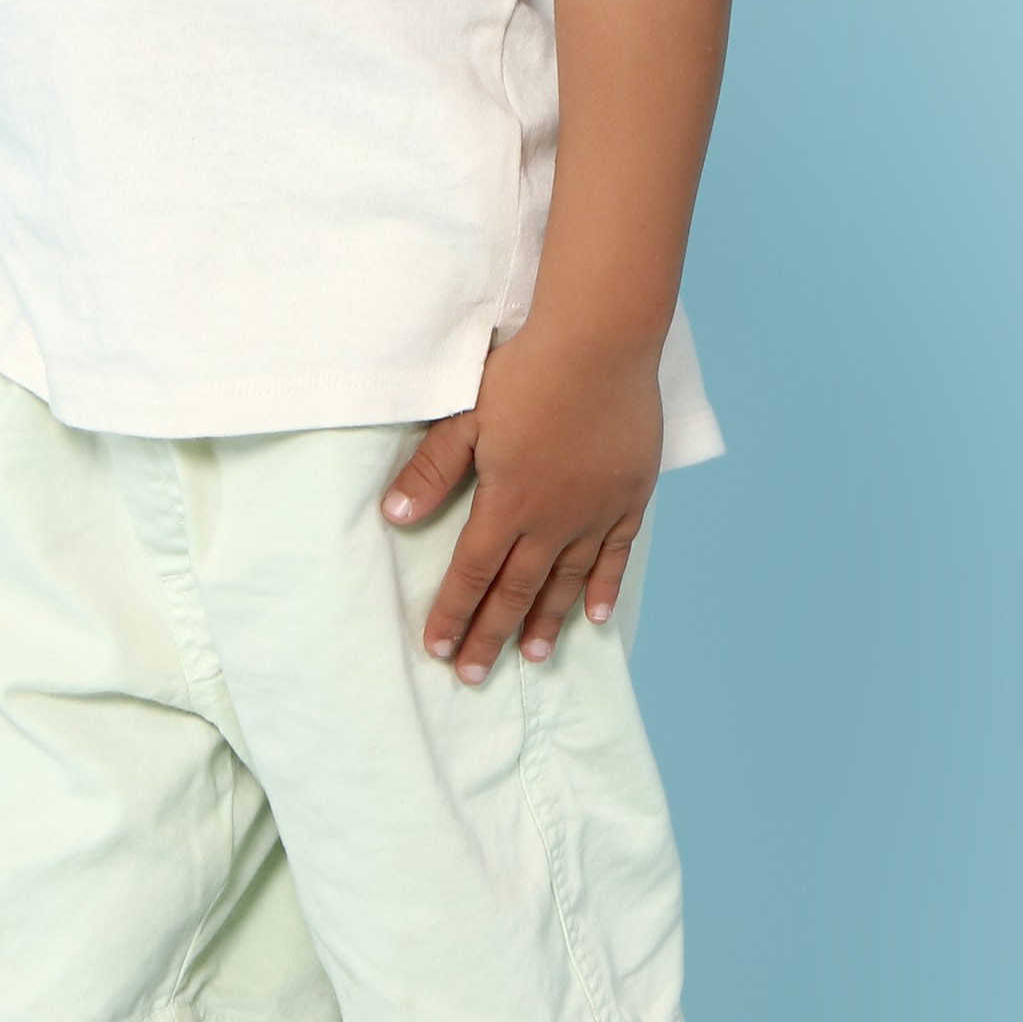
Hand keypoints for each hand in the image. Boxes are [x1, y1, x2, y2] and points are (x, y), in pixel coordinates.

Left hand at [384, 332, 659, 680]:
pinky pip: (614, 556)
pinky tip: (594, 619)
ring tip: (529, 657)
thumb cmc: (526, 374)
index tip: (438, 650)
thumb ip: (431, 470)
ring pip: (565, 583)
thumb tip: (393, 517)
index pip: (471, 574)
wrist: (601, 345)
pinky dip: (602, 590)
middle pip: (515, 591)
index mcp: (506, 504)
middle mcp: (551, 521)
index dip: (453, 615)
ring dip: (544, 622)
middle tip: (473, 676)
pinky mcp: (629, 498)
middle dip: (490, 635)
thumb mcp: (464, 417)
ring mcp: (594, 513)